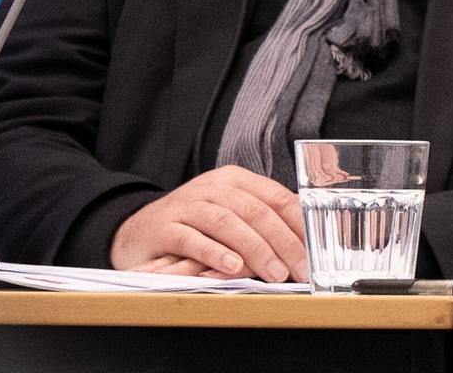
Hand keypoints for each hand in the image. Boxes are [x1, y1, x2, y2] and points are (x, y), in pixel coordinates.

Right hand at [110, 165, 308, 282]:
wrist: (137, 230)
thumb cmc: (193, 225)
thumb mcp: (230, 215)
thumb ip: (261, 223)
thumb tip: (303, 246)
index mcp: (236, 180)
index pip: (277, 198)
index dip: (299, 224)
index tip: (316, 249)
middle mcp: (212, 187)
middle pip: (256, 212)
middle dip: (284, 243)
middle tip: (300, 269)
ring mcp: (187, 205)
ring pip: (228, 223)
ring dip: (256, 249)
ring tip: (274, 273)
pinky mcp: (164, 227)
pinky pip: (192, 239)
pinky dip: (214, 253)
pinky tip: (231, 267)